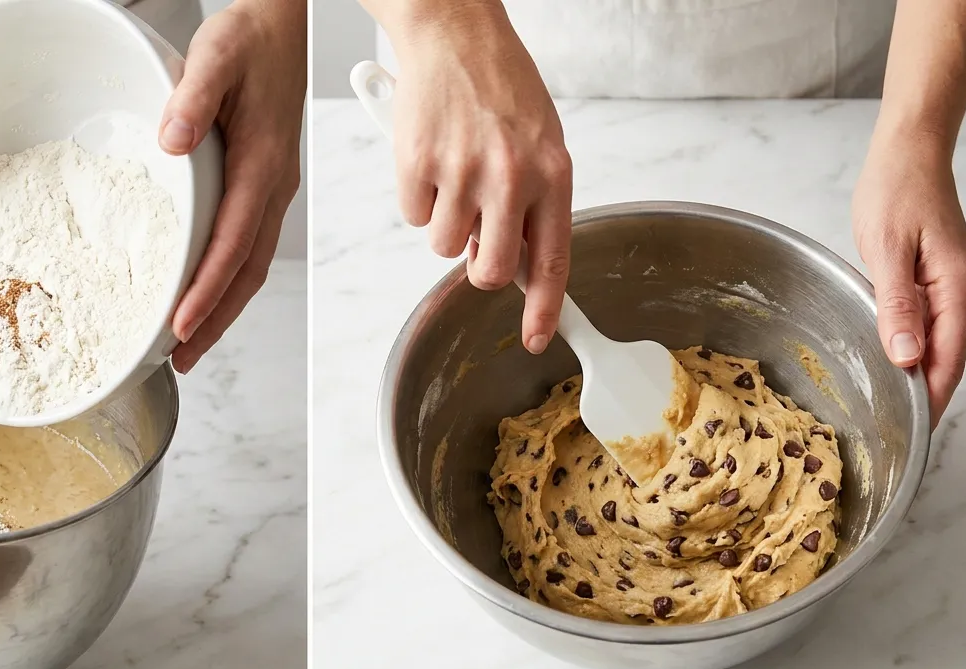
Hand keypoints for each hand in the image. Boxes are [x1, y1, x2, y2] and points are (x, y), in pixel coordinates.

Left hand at [159, 0, 305, 373]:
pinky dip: (227, 280)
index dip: (208, 288)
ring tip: (189, 345)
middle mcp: (273, 185)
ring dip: (223, 308)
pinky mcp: (263, 184)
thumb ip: (193, 95)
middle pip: (248, 270)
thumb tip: (173, 142)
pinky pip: (248, 245)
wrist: (284, 22)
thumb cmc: (252, 36)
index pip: (233, 241)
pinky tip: (204, 293)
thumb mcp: (216, 53)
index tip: (181, 324)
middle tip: (181, 359)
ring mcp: (272, 188)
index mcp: (262, 163)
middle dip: (217, 320)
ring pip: (251, 264)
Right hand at [388, 1, 571, 353]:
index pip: (552, 259)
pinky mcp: (418, 163)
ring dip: (445, 222)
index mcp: (551, 172)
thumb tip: (511, 260)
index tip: (536, 337)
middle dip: (478, 268)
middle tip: (473, 241)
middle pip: (491, 271)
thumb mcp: (538, 141)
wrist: (453, 33)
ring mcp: (462, 171)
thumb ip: (531, 202)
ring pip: (445, 246)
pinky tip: (430, 158)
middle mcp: (510, 176)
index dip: (544, 308)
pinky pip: (413, 215)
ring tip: (453, 172)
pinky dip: (417, 194)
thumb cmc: (498, 85)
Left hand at [853, 134, 965, 425]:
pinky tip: (887, 367)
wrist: (910, 157)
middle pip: (944, 364)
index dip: (925, 404)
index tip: (906, 437)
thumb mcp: (887, 250)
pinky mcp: (940, 289)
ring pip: (936, 351)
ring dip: (913, 379)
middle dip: (918, 400)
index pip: (945, 365)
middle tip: (884, 435)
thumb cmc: (896, 193)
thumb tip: (907, 355)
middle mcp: (964, 300)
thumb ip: (897, 305)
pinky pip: (929, 332)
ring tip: (881, 412)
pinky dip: (911, 353)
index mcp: (957, 294)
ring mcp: (955, 295)